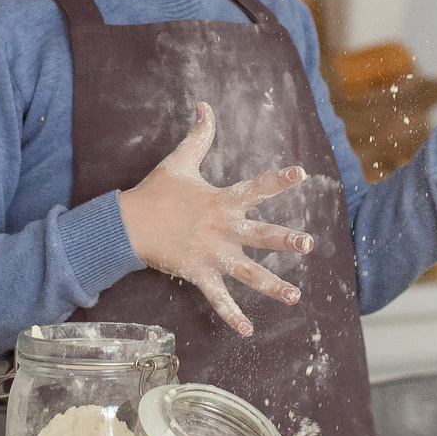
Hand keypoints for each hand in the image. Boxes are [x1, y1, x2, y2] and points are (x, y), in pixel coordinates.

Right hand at [117, 102, 315, 335]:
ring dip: (272, 285)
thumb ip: (199, 136)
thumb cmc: (156, 192)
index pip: (255, 187)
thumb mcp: (179, 161)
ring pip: (248, 273)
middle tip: (309, 243)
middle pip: (260, 236)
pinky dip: (232, 316)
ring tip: (295, 296)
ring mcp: (212, 255)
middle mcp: (222, 229)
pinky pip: (219, 298)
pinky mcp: (199, 274)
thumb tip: (205, 105)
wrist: (127, 225)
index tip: (302, 173)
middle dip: (285, 240)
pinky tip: (248, 331)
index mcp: (221, 202)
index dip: (278, 179)